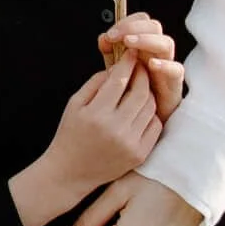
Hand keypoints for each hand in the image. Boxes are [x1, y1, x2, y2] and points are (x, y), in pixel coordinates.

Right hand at [12, 58, 162, 225]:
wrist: (70, 172)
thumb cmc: (70, 134)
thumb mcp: (74, 104)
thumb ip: (95, 82)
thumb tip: (117, 67)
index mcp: (96, 114)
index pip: (119, 80)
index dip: (127, 63)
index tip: (131, 53)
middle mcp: (116, 129)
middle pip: (141, 92)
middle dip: (142, 75)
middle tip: (140, 67)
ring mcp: (130, 143)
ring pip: (150, 108)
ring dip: (148, 93)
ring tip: (140, 87)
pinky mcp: (139, 154)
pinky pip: (154, 126)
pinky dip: (151, 113)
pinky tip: (142, 108)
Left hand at [99, 11, 182, 124]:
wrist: (136, 127)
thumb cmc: (124, 99)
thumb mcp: (113, 73)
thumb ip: (110, 55)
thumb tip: (103, 38)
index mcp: (141, 46)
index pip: (141, 21)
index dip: (126, 22)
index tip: (109, 34)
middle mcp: (156, 53)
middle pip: (154, 27)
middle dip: (135, 27)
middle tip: (119, 37)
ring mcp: (167, 67)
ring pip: (166, 43)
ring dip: (147, 40)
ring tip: (130, 43)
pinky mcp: (174, 86)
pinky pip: (177, 70)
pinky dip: (165, 65)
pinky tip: (151, 65)